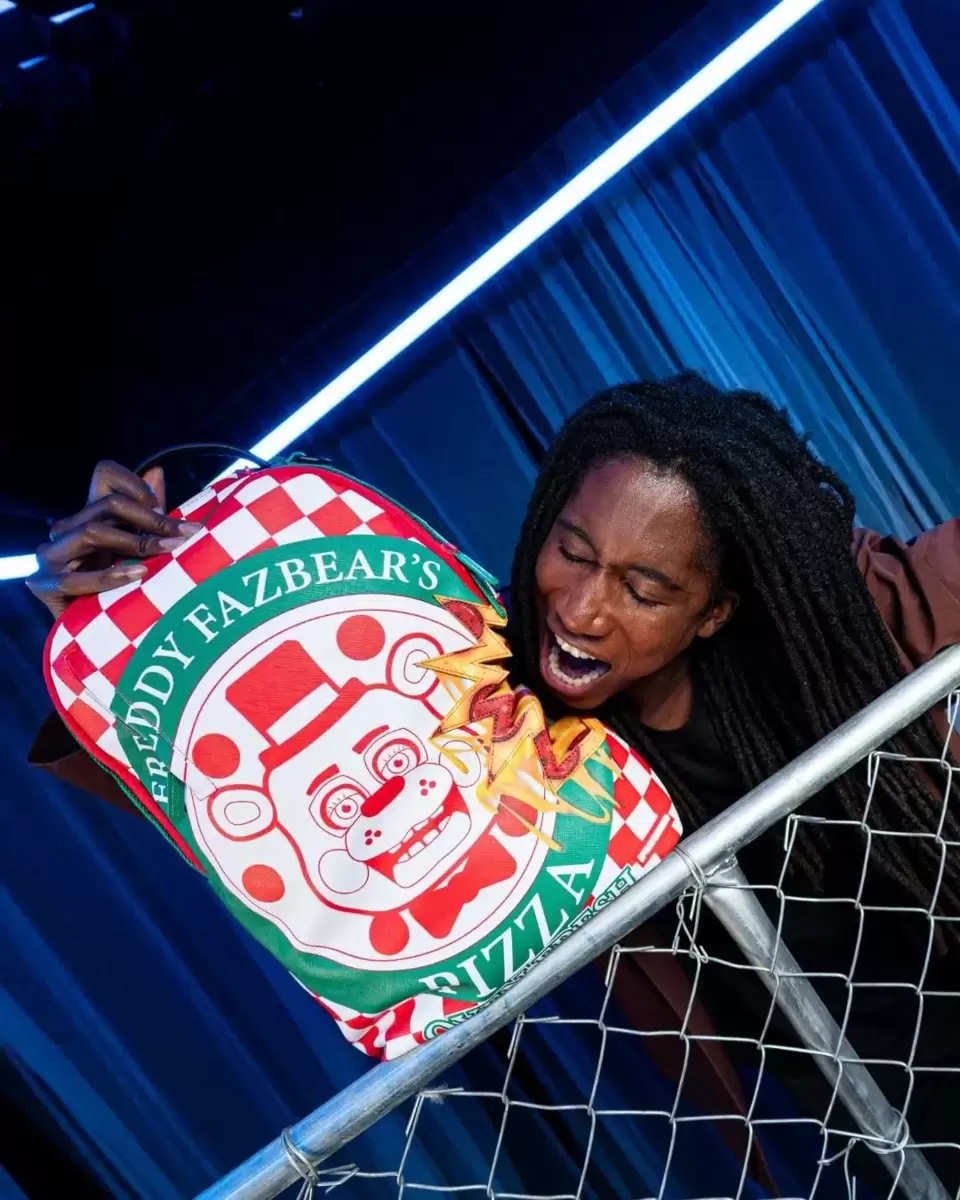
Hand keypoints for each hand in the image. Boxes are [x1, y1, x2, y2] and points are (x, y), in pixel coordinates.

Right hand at [27, 460, 202, 618]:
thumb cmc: (122, 592)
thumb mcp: (140, 551)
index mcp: (89, 516)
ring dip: (137, 542)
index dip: (134, 483)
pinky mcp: (46, 584)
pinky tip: (141, 575)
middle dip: (152, 519)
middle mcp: (67, 529)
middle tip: (187, 534)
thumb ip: (149, 518)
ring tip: (170, 551)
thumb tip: (157, 469)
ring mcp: (52, 555)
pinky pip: (79, 578)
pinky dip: (113, 576)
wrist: (97, 641)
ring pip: (92, 531)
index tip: (164, 506)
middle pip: (107, 504)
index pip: (104, 475)